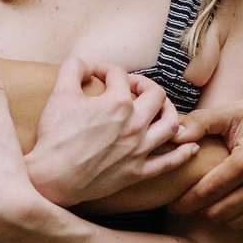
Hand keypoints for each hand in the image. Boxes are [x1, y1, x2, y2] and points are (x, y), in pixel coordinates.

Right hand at [24, 57, 196, 205]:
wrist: (52, 178)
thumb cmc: (54, 137)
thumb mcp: (59, 94)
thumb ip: (73, 68)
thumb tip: (86, 64)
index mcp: (117, 103)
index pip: (119, 75)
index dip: (106, 69)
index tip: (96, 74)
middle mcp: (134, 124)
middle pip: (155, 95)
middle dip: (144, 84)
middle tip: (130, 86)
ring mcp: (139, 149)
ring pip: (170, 124)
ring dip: (170, 111)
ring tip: (161, 107)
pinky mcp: (138, 172)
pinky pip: (169, 162)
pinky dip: (183, 154)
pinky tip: (190, 146)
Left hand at [169, 53, 242, 226]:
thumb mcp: (232, 112)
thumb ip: (200, 123)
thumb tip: (172, 135)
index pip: (207, 192)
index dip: (186, 202)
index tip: (173, 206)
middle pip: (221, 212)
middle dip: (202, 210)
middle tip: (191, 204)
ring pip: (240, 220)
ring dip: (224, 214)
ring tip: (213, 203)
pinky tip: (239, 200)